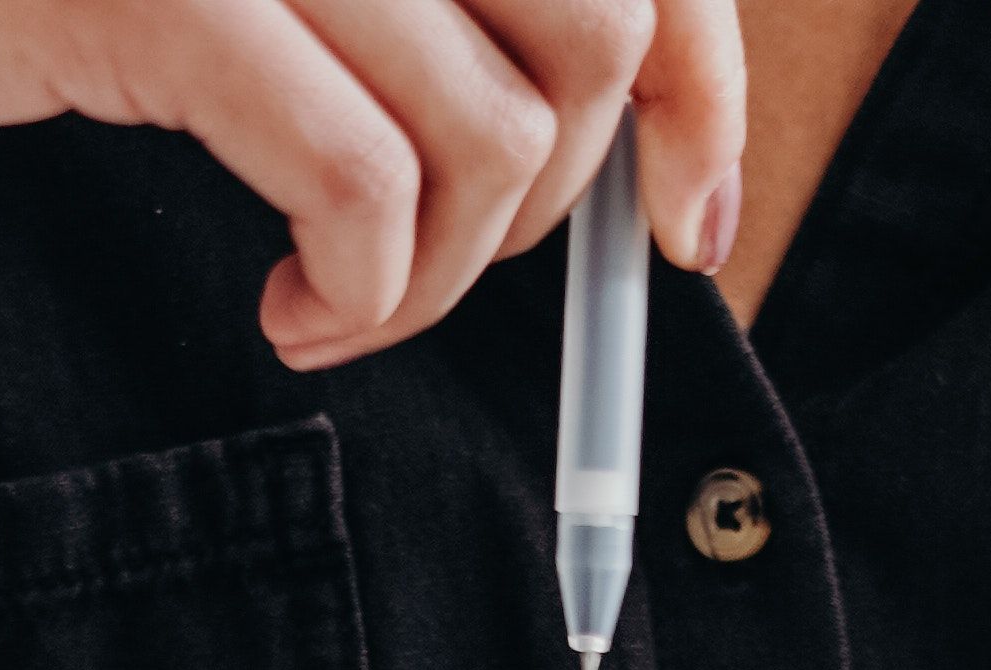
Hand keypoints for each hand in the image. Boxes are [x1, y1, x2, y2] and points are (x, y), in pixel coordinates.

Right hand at [0, 0, 747, 371]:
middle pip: (590, 10)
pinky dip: (360, 294)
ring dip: (441, 271)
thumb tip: (653, 145)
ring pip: (490, 121)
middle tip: (442, 259)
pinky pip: (360, 186)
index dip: (698, 77)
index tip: (693, 214)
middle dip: (557, 192)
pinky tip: (292, 319)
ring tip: (344, 297)